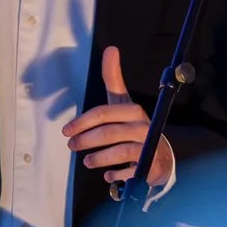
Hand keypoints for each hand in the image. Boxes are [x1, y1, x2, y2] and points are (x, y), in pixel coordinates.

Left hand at [61, 46, 173, 189]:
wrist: (160, 154)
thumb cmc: (133, 125)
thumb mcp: (123, 102)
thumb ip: (114, 79)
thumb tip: (111, 49)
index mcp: (133, 110)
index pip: (105, 112)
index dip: (83, 121)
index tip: (66, 130)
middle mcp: (142, 127)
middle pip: (109, 133)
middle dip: (86, 140)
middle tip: (71, 146)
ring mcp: (147, 147)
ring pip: (119, 152)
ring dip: (98, 158)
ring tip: (87, 161)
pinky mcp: (149, 166)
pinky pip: (130, 172)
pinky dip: (117, 175)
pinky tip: (108, 177)